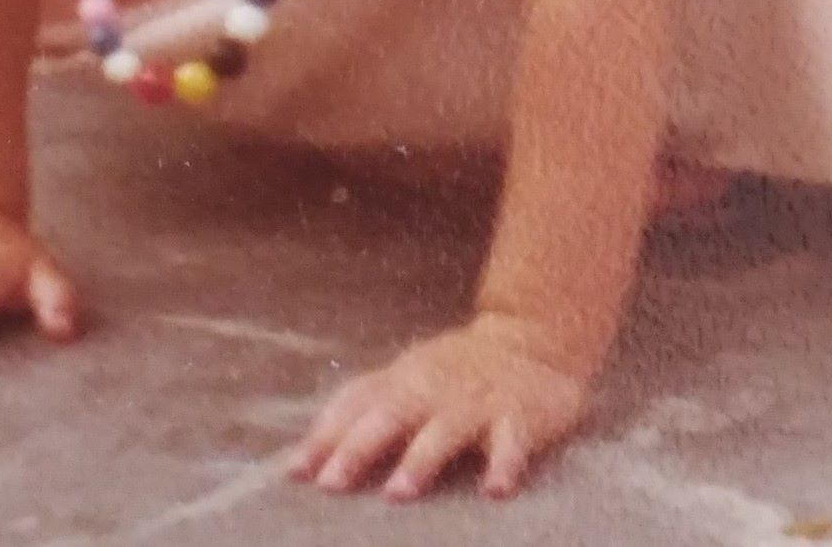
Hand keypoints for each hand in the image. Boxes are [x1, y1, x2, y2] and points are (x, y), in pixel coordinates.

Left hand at [289, 315, 589, 500]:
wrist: (535, 337)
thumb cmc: (455, 371)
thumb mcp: (406, 378)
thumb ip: (360, 410)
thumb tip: (297, 461)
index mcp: (404, 380)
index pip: (356, 404)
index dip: (325, 436)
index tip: (295, 472)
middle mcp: (435, 388)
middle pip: (392, 414)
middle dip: (360, 447)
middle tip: (331, 483)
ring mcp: (478, 401)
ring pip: (446, 429)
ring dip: (421, 459)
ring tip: (398, 493)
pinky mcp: (520, 416)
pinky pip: (513, 442)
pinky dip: (505, 465)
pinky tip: (495, 490)